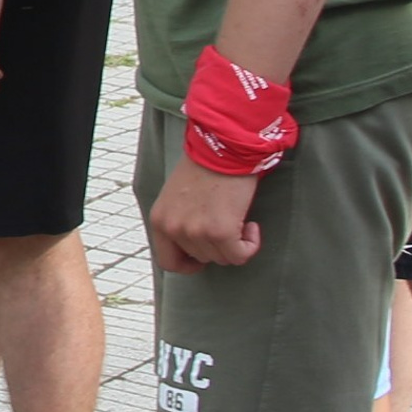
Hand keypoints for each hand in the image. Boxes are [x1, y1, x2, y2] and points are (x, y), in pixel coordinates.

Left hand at [147, 155, 262, 273]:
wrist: (223, 147)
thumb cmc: (204, 166)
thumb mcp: (177, 197)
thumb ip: (180, 221)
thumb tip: (195, 246)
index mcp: (159, 220)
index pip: (168, 262)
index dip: (188, 264)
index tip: (204, 257)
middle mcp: (173, 228)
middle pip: (201, 259)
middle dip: (217, 246)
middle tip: (227, 223)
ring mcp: (196, 231)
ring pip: (222, 258)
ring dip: (235, 243)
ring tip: (238, 218)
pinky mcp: (220, 231)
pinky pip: (240, 256)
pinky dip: (250, 245)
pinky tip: (251, 225)